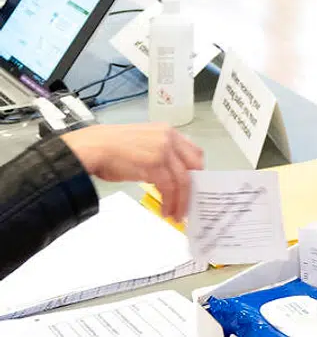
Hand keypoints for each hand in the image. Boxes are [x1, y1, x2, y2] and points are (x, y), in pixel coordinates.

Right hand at [61, 124, 203, 219]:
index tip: (194, 186)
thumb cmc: (109, 149)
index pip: (194, 152)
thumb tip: (170, 174)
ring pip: (183, 180)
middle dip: (194, 188)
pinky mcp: (154, 164)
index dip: (196, 172)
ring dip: (181, 201)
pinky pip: (169, 187)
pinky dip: (169, 202)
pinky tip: (165, 211)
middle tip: (189, 204)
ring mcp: (163, 150)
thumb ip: (160, 155)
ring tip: (176, 214)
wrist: (91, 148)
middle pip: (194, 166)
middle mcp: (169, 138)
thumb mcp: (142, 145)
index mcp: (167, 132)